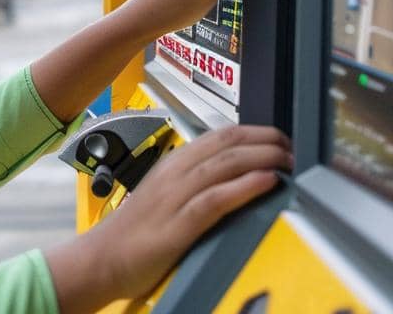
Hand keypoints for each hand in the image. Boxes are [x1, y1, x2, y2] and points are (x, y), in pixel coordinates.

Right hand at [46, 125, 292, 312]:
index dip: (255, 132)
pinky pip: (215, 199)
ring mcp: (174, 197)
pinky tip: (266, 181)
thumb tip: (234, 177)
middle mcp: (174, 173)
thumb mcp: (165, 196)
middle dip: (265, 140)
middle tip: (291, 148)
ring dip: (262, 158)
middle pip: (227, 143)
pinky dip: (244, 187)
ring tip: (286, 160)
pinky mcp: (177, 225)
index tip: (279, 139)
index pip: (220, 135)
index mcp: (173, 163)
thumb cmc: (135, 232)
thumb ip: (194, 184)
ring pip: (224, 164)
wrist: (101, 259)